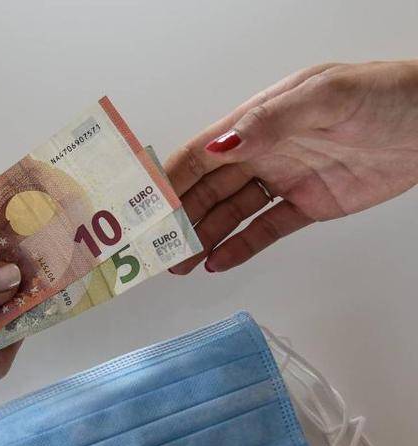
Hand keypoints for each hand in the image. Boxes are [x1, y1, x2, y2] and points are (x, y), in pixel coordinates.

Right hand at [166, 60, 417, 272]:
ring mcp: (284, 180)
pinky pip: (266, 231)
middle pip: (209, 191)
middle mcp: (265, 152)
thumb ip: (269, 122)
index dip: (169, 179)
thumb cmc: (386, 97)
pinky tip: (219, 262)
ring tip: (180, 264)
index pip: (201, 154)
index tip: (143, 207)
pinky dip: (241, 248)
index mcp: (259, 121)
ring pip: (232, 215)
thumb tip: (220, 147)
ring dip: (204, 238)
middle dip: (180, 219)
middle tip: (158, 248)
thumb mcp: (324, 98)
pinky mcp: (308, 206)